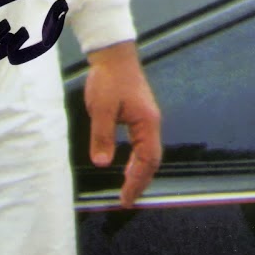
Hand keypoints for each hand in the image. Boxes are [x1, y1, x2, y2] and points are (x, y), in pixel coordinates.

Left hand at [84, 40, 161, 207]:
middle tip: (127, 199)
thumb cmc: (109, 78)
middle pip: (152, 160)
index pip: (147, 160)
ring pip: (149, 153)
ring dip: (140, 172)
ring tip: (128, 188)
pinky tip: (127, 166)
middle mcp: (152, 124)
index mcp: (147, 123)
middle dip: (141, 182)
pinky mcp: (141, 116)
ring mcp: (148, 120)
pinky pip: (143, 144)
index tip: (126, 198)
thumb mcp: (101, 108)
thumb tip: (103, 163)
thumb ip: (102, 136)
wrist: (114, 54)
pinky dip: (137, 160)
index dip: (137, 181)